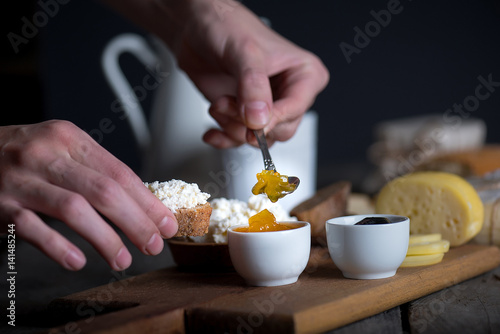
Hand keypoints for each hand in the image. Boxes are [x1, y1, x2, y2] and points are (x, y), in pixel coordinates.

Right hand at [0, 121, 176, 270]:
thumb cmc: (25, 154)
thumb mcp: (62, 149)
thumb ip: (97, 171)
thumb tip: (142, 203)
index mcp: (70, 139)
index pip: (120, 173)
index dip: (148, 201)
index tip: (166, 222)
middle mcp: (46, 155)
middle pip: (104, 191)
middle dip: (136, 222)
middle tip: (153, 244)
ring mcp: (21, 180)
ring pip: (74, 210)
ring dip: (105, 239)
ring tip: (122, 259)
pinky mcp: (0, 206)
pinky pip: (33, 229)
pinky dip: (59, 247)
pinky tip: (78, 261)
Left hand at [169, 1, 329, 147]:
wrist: (197, 27)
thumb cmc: (227, 26)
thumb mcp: (244, 52)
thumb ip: (253, 86)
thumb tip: (260, 118)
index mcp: (304, 74)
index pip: (296, 109)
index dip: (273, 118)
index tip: (253, 121)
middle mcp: (288, 93)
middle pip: (280, 130)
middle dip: (250, 123)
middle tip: (230, 104)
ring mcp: (266, 106)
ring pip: (258, 138)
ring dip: (232, 126)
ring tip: (219, 104)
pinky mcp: (245, 115)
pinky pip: (240, 140)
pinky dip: (223, 138)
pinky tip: (213, 131)